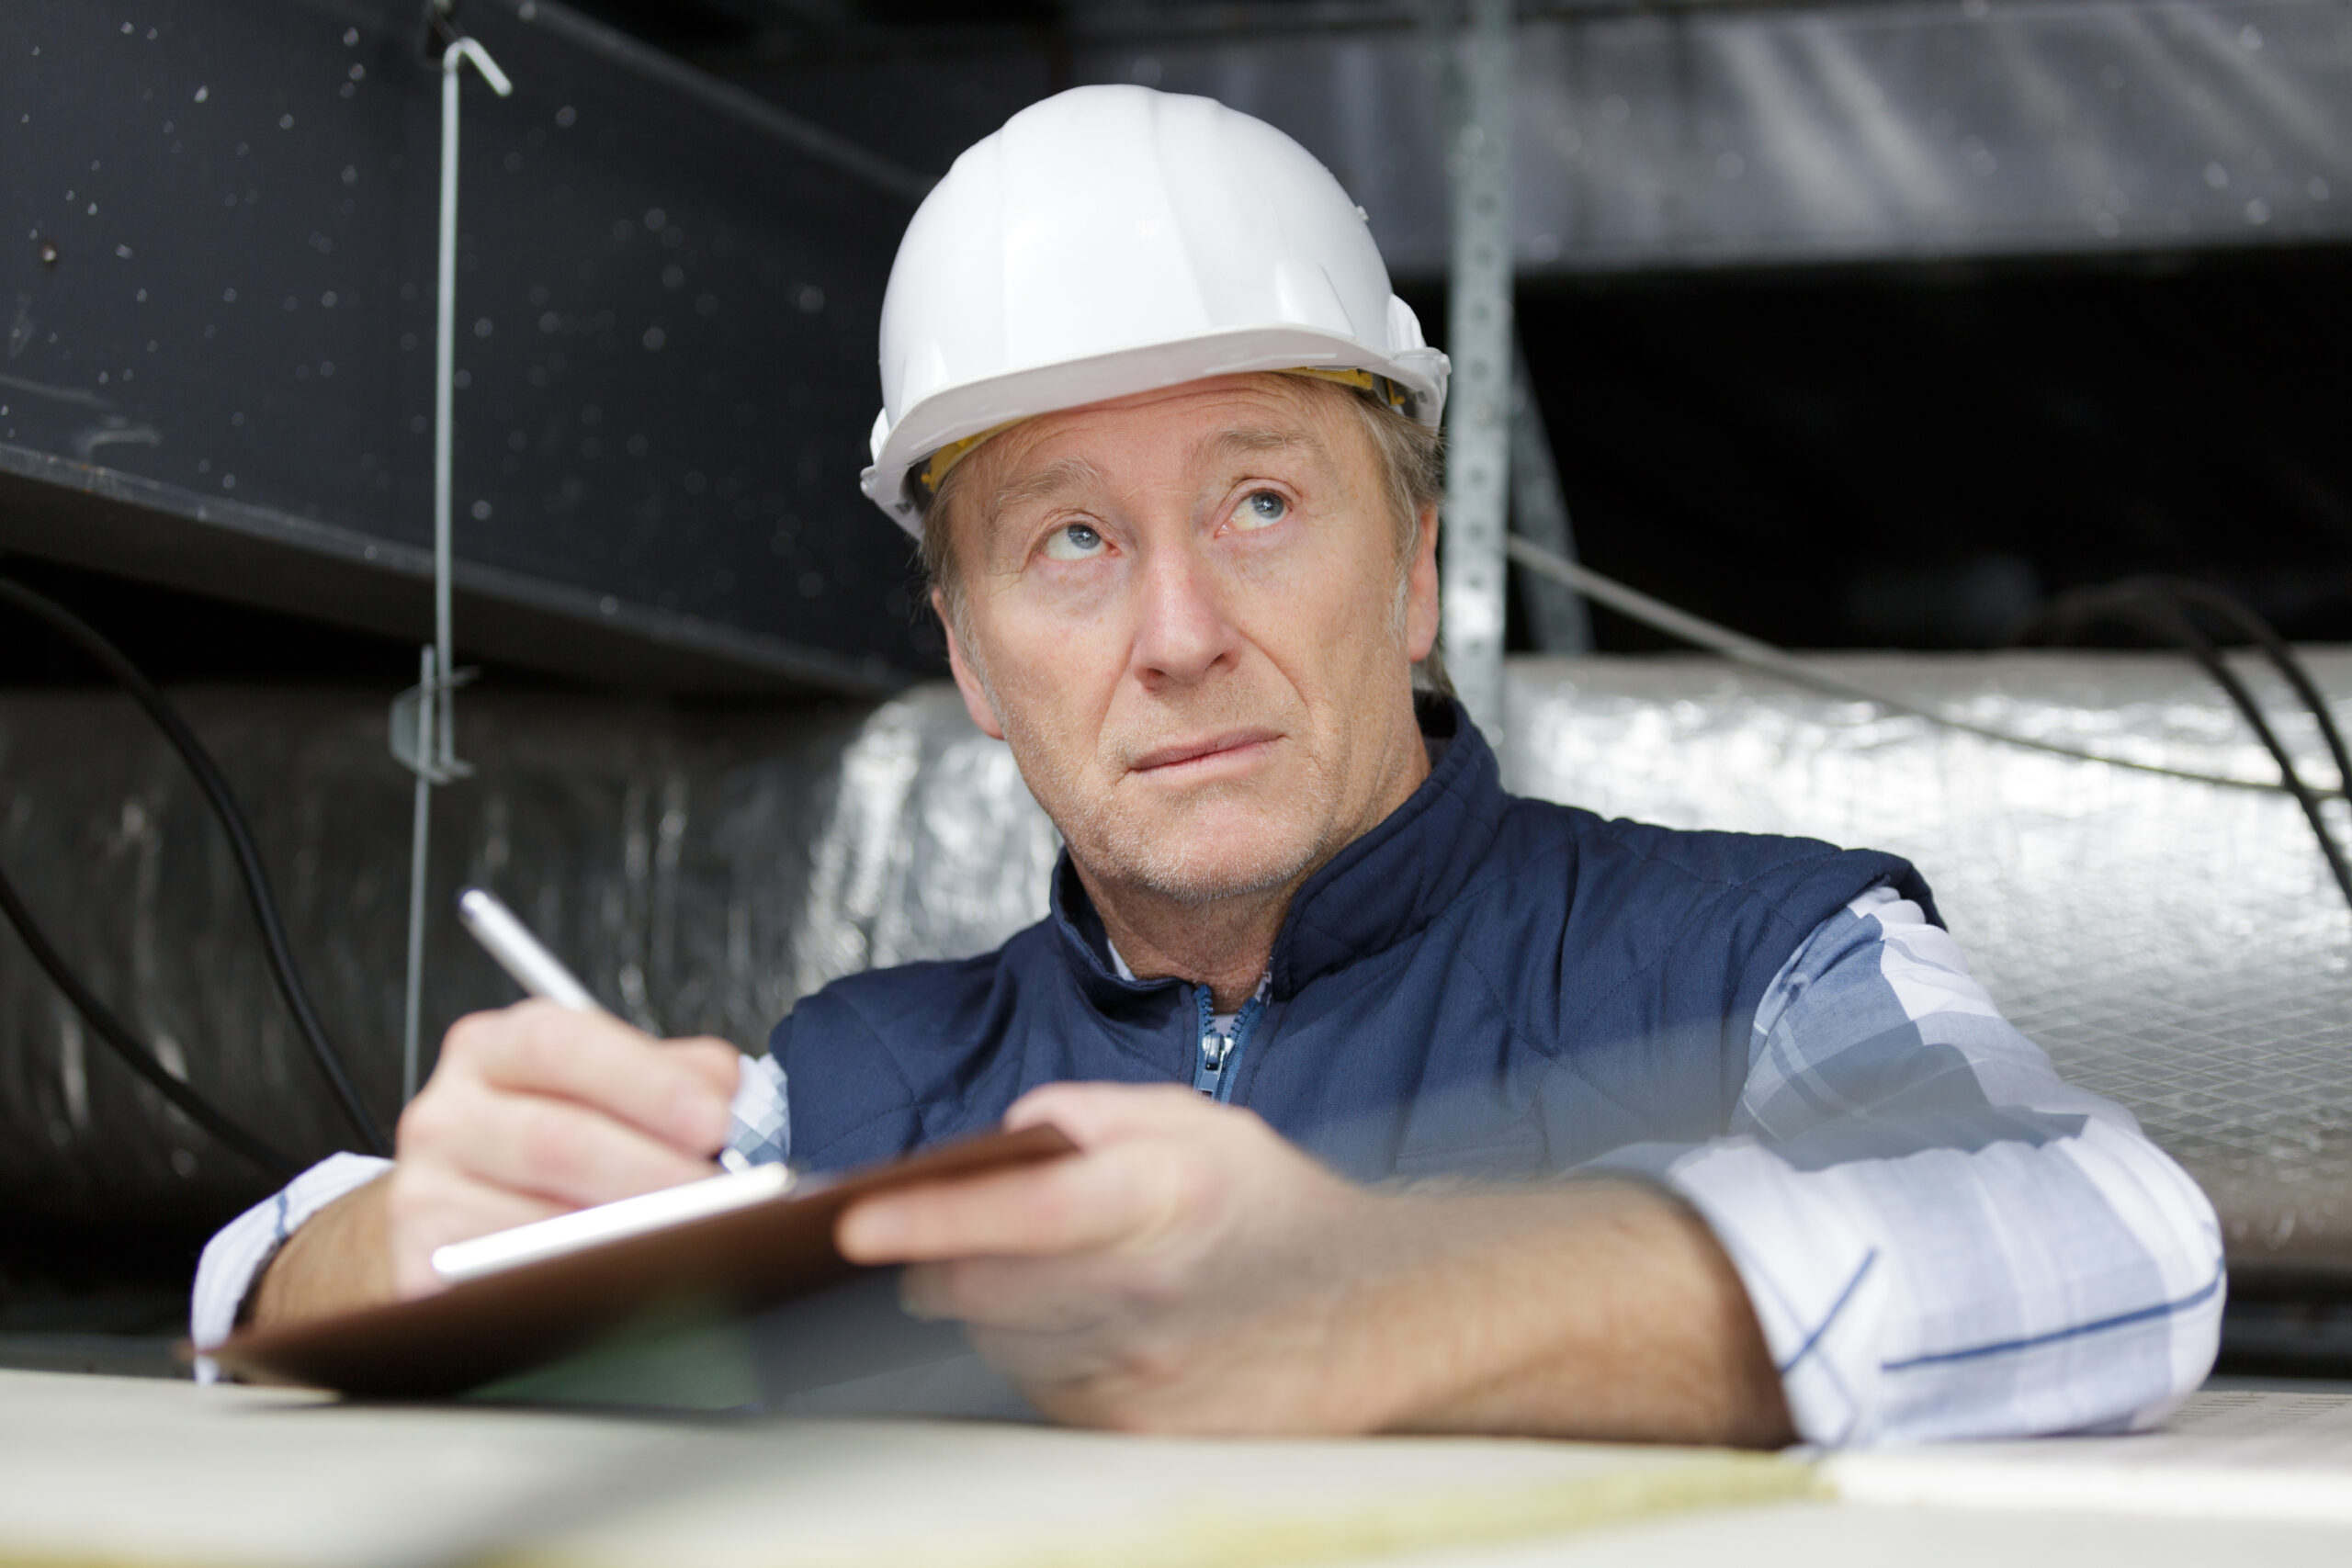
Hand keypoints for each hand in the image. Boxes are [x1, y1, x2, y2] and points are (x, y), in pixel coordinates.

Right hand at [378, 1001, 739, 1297]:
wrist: (451, 1208)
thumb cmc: (544, 1137)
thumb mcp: (602, 1081)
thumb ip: (672, 1072)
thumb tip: (729, 1094)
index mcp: (496, 1049)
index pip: (563, 1045)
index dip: (646, 1082)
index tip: (713, 1120)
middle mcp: (450, 1112)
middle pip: (555, 1139)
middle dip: (653, 1171)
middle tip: (715, 1194)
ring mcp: (425, 1190)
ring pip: (538, 1220)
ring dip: (624, 1236)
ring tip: (684, 1237)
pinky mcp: (422, 1263)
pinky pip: (511, 1278)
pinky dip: (577, 1281)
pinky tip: (621, 1276)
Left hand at [833, 1082, 1796, 1445]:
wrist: (1374, 1317)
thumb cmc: (1275, 1211)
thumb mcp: (1195, 1122)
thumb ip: (1088, 1113)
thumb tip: (1004, 1134)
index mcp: (1165, 1199)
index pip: (1020, 1210)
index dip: (928, 1216)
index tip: (857, 1220)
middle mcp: (1152, 1294)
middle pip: (986, 1289)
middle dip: (949, 1260)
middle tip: (956, 1237)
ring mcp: (1148, 1376)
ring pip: (1004, 1344)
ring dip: (995, 1309)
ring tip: (1060, 1276)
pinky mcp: (1143, 1433)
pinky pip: (1042, 1394)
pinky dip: (1038, 1358)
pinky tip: (1090, 1327)